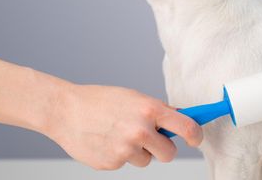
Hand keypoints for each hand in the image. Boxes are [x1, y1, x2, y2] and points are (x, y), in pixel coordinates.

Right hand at [42, 84, 202, 169]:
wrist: (65, 111)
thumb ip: (158, 110)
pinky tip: (106, 141)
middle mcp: (140, 130)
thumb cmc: (99, 101)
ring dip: (138, 152)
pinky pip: (126, 163)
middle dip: (162, 148)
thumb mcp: (133, 97)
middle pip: (169, 154)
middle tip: (149, 138)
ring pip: (146, 160)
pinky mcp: (112, 163)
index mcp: (149, 109)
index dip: (196, 136)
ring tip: (118, 135)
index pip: (187, 128)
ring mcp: (125, 149)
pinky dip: (119, 155)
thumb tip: (183, 118)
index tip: (195, 139)